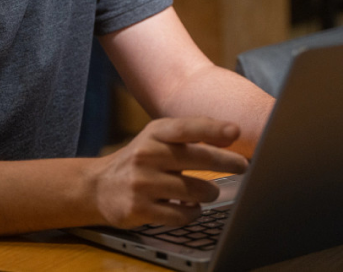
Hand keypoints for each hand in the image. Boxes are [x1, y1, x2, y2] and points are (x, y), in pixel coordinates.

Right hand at [89, 117, 247, 228]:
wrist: (100, 186)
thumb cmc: (140, 159)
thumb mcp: (157, 139)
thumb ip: (188, 136)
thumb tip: (230, 134)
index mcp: (153, 133)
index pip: (185, 127)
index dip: (211, 128)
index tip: (235, 131)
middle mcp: (146, 154)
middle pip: (195, 158)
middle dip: (226, 162)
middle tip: (243, 165)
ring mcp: (141, 183)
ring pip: (193, 191)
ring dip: (209, 193)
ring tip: (209, 192)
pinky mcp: (139, 209)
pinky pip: (180, 215)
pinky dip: (192, 213)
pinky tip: (191, 208)